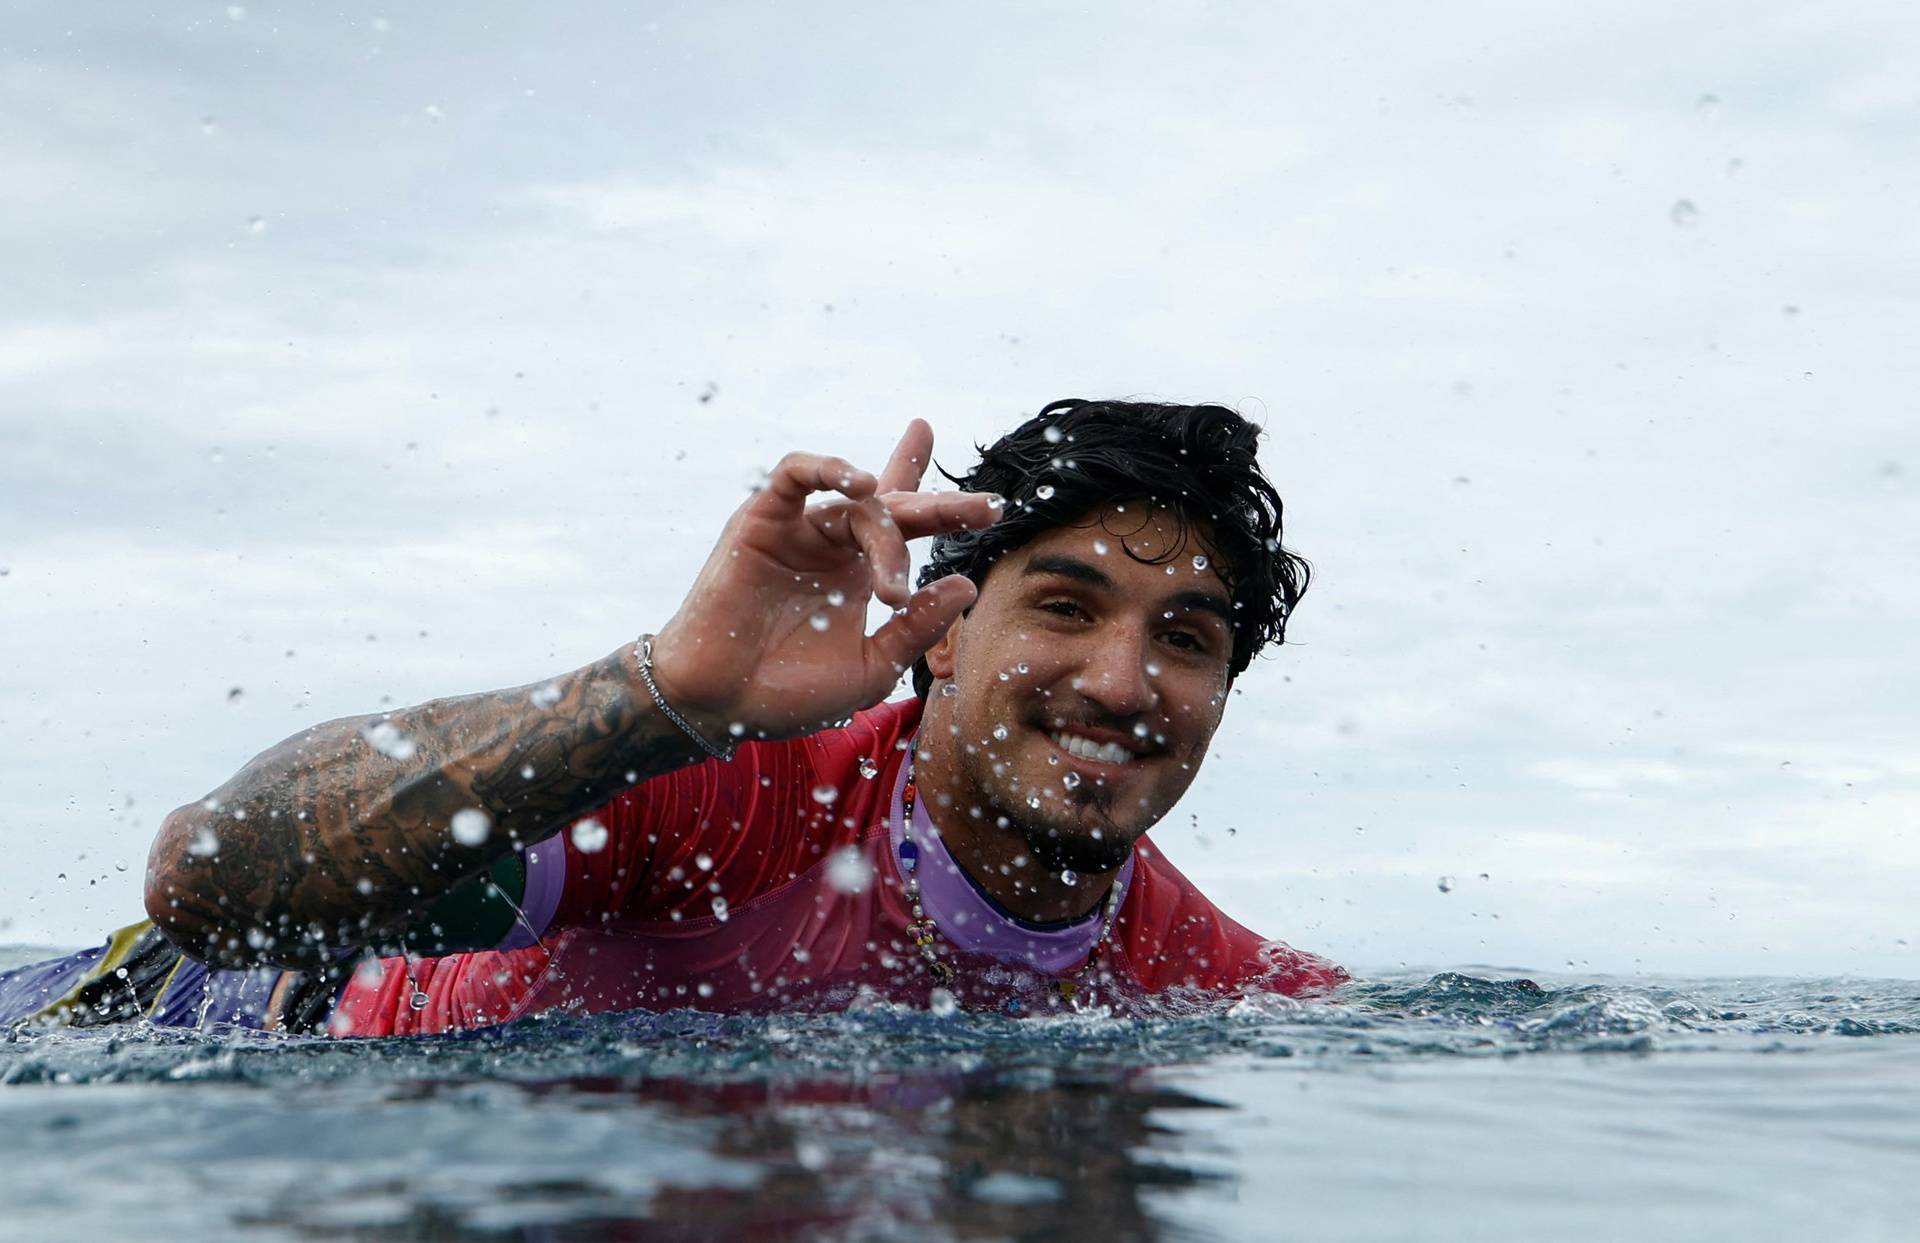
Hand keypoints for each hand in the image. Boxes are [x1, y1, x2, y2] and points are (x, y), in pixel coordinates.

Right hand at [649, 419, 998, 740]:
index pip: (905, 526)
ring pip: (856, 504)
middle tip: (986, 510)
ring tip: (893, 584)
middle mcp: (832, 546)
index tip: (992, 504)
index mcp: (859, 575)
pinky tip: (860, 483)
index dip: (943, 504)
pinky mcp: (760, 521)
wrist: (720, 706)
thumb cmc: (787, 695)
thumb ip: (917, 628)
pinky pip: (793, 476)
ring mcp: (798, 530)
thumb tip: (965, 584)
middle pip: (895, 509)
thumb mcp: (871, 668)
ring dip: (886, 535)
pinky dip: (827, 468)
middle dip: (944, 507)